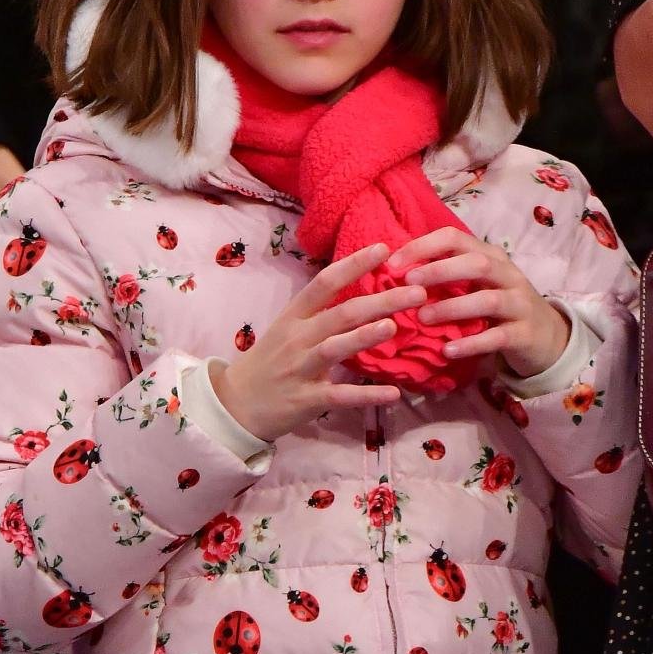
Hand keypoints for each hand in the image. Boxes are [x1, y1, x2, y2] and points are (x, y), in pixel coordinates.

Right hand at [209, 243, 426, 442]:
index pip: (325, 282)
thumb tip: (363, 295)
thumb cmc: (268, 363)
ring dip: (364, 336)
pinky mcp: (306, 400)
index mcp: (294, 316)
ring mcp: (300, 368)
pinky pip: (339, 396)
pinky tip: (393, 393)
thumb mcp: (287, 330)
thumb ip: (320, 314)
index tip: (384, 249)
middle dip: (380, 300)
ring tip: (393, 326)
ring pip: (335, 348)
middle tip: (416, 291)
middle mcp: (297, 338)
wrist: (235, 404)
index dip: (353, 264)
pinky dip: (366, 395)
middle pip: (341, 313)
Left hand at [386, 228, 568, 379]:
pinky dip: (471, 343)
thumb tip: (398, 272)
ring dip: (452, 307)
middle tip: (408, 284)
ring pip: (488, 300)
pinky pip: (497, 337)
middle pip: (476, 264)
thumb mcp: (478, 283)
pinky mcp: (525, 334)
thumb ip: (447, 275)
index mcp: (491, 256)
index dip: (423, 246)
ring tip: (423, 318)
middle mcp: (508, 275)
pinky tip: (448, 351)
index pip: (455, 238)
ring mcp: (520, 304)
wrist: (548, 338)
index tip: (392, 264)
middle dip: (439, 271)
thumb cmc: (500, 307)